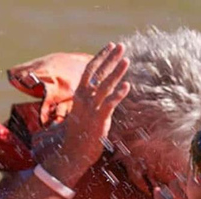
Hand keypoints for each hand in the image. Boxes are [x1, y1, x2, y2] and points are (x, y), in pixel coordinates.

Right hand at [38, 43, 130, 180]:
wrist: (73, 151)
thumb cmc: (79, 133)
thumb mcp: (83, 112)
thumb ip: (91, 100)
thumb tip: (99, 92)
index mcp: (80, 94)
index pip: (90, 69)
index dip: (101, 57)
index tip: (111, 46)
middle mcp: (84, 98)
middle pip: (98, 73)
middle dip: (110, 58)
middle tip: (121, 46)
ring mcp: (91, 108)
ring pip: (105, 85)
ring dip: (116, 72)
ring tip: (126, 60)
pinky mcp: (98, 119)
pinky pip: (109, 104)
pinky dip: (118, 94)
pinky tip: (127, 86)